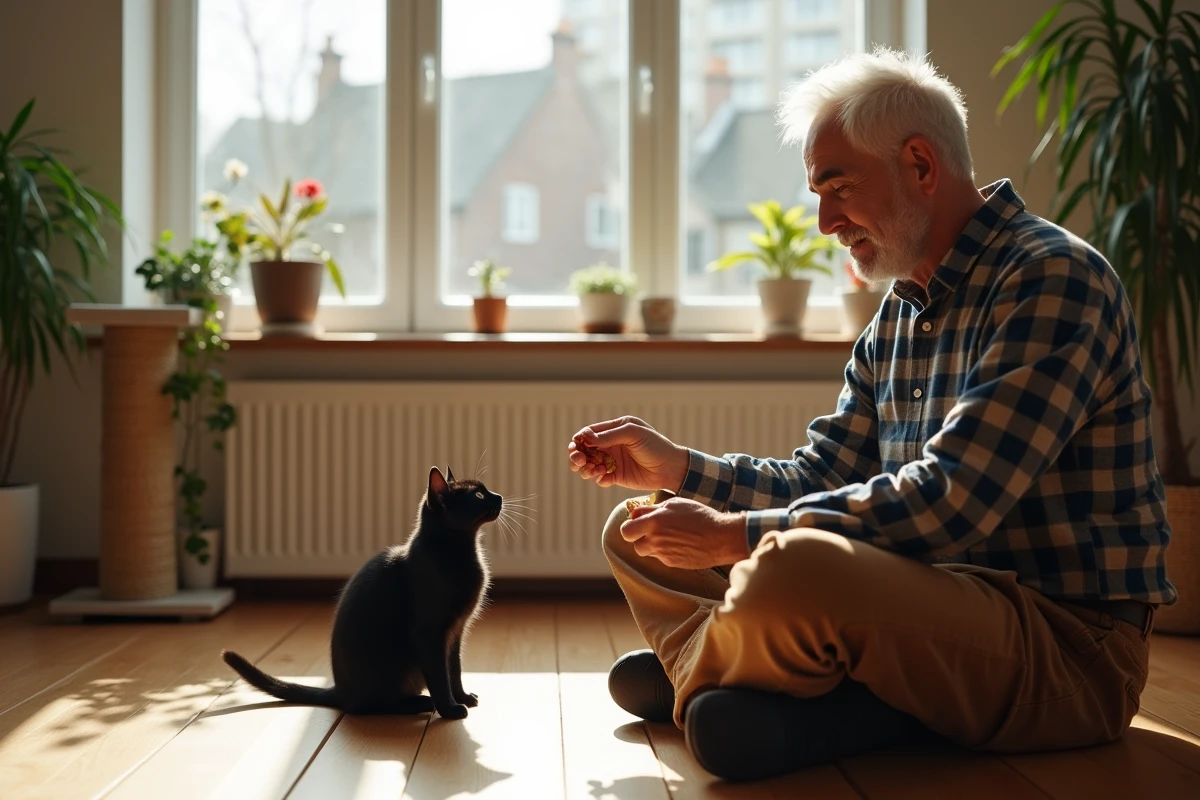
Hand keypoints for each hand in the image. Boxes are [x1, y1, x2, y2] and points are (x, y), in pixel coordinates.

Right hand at [567, 416, 689, 490]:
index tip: (578, 447)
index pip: (589, 433)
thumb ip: (609, 435)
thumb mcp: (633, 434)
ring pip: (588, 465)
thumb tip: (585, 438)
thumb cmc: (655, 446)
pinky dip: (598, 478)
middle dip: (577, 455)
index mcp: (614, 429)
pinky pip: (599, 478)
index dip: (579, 440)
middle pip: (584, 450)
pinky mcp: (616, 476)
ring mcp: (613, 461)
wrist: (671, 468)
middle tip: (579, 461)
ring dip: (586, 469)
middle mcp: (611, 445)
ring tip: (595, 470)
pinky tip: (606, 478)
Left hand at [619, 497, 748, 568]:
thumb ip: (652, 509)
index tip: (637, 523)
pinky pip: (661, 558)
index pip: (626, 530)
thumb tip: (636, 514)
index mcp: (654, 522)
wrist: (721, 538)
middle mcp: (655, 540)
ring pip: (647, 552)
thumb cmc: (700, 516)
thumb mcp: (675, 504)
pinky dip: (666, 551)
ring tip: (668, 537)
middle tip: (651, 532)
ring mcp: (663, 554)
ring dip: (652, 545)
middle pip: (634, 544)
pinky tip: (680, 544)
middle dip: (639, 538)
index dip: (630, 526)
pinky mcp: (672, 563)